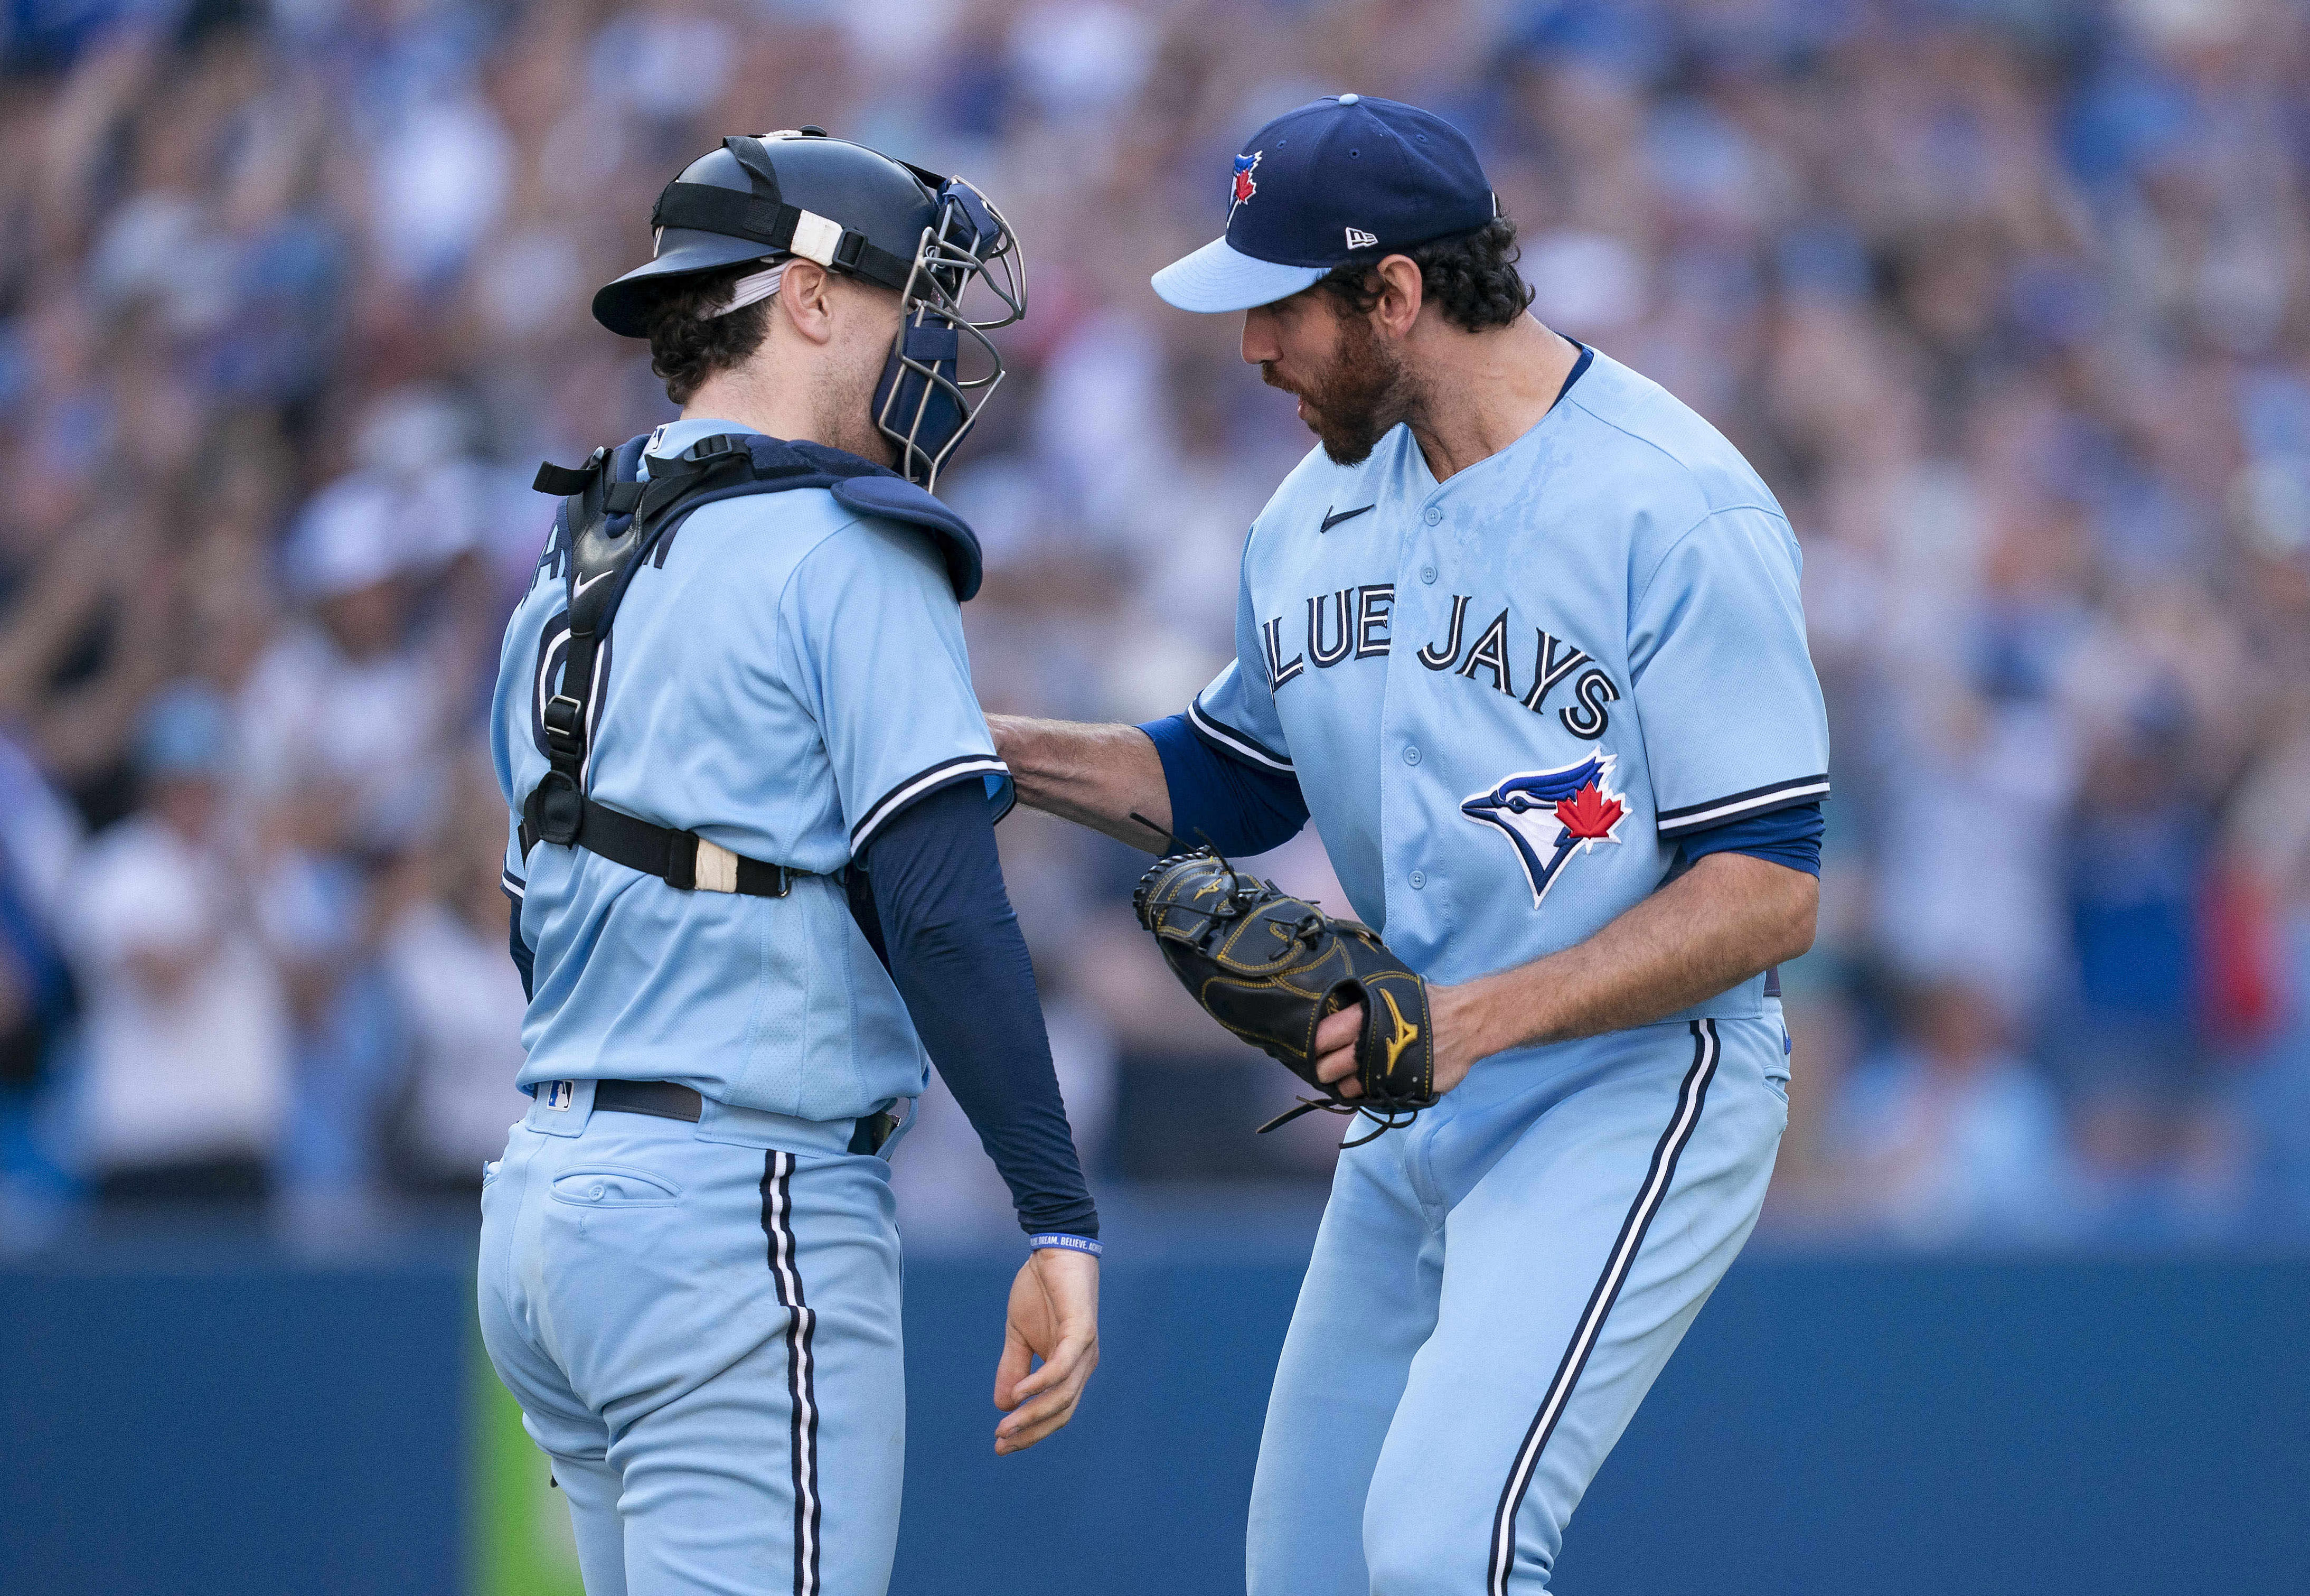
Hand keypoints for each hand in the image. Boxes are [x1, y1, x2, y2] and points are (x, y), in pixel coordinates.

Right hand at [992, 1246, 1099, 1454]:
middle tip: (1000, 1444)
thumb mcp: (1019, 1336)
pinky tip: (1018, 1394)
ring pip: (1063, 1396)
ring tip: (1004, 1426)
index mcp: (1071, 1368)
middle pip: (1062, 1412)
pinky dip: (1040, 1384)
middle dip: (1030, 1432)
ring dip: (1032, 1415)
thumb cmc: (1040, 1292)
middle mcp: (1083, 1365)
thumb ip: (1013, 1369)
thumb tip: (1003, 1406)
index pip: (1055, 1412)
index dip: (1029, 1431)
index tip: (1000, 1445)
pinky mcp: (1082, 1331)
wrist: (1054, 1251)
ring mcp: (1085, 1349)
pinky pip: (1063, 1367)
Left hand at [1314, 980, 1486, 1101]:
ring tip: (1348, 1077)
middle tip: (1325, 1067)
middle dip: (1323, 1069)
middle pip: (1328, 1066)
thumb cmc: (1427, 1004)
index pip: (1322, 1036)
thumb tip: (1336, 1011)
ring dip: (1343, 1084)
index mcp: (1364, 1017)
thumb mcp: (1390, 993)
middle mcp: (1370, 1044)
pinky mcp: (1400, 1088)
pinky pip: (1372, 1096)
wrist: (1465, 1023)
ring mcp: (1385, 1069)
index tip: (1315, 1047)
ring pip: (1346, 1086)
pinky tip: (1369, 1084)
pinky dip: (1366, 1093)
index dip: (1315, 1045)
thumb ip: (1363, 1007)